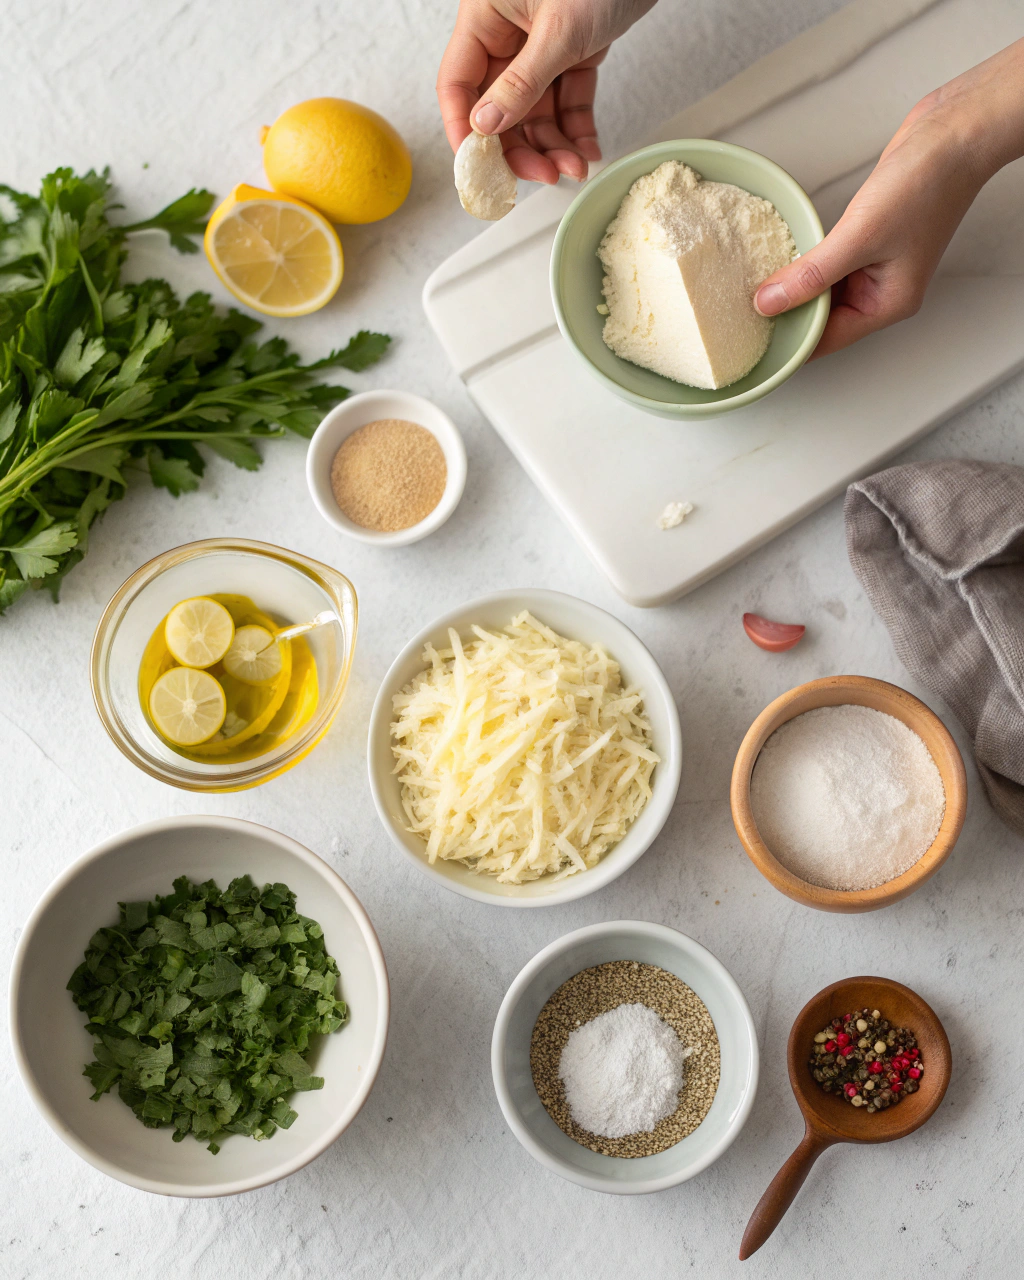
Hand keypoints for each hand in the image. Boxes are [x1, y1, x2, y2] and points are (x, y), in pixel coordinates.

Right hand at [437, 0, 656, 183]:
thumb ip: (521, 83)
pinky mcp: (572, 52)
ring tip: (574, 166)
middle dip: (521, 147)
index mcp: (486, 17)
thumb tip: (485, 126)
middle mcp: (508, 34)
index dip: (463, 130)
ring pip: (535, 112)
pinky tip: (587, 150)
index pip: (458, 84)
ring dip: (554, 145)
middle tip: (542, 175)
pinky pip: (567, 100)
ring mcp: (540, 46)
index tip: (477, 168)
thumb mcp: (559, 32)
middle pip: (499, 108)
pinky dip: (577, 128)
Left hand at [754, 38, 1023, 358]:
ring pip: (823, 290)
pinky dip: (805, 263)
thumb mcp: (859, 236)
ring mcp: (876, 265)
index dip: (790, 342)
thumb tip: (769, 302)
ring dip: (793, 288)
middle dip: (788, 315)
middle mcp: (882, 291)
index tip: (753, 342)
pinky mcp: (868, 239)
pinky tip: (780, 259)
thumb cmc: (927, 183)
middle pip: (823, 319)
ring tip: (752, 288)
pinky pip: (828, 263)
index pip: (828, 340)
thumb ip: (811, 275)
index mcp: (888, 304)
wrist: (954, 132)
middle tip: (742, 314)